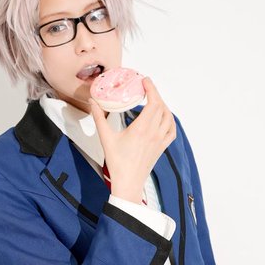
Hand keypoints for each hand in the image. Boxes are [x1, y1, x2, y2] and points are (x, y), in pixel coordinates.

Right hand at [89, 77, 175, 203]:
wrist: (128, 182)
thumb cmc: (117, 163)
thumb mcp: (105, 138)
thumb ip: (98, 118)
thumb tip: (92, 103)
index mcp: (141, 129)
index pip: (153, 102)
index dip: (151, 88)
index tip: (145, 81)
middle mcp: (154, 133)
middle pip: (161, 107)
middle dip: (155, 94)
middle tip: (146, 88)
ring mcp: (160, 141)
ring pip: (168, 117)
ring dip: (163, 105)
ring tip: (154, 100)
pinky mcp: (162, 148)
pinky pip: (172, 130)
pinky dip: (170, 120)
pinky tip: (164, 117)